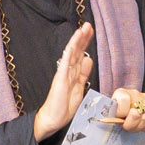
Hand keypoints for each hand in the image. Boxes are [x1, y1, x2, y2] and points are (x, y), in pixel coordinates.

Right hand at [34, 22, 94, 139]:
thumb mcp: (79, 88)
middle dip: (83, 38)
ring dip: (77, 40)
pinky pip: (65, 63)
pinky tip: (73, 42)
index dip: (86, 43)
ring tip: (83, 28)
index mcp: (73, 73)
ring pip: (71, 53)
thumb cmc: (64, 107)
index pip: (80, 55)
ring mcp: (64, 74)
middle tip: (89, 25)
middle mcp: (68, 71)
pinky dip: (69, 52)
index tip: (91, 32)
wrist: (52, 119)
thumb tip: (88, 59)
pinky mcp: (60, 78)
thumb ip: (83, 74)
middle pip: (77, 51)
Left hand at [106, 87, 144, 133]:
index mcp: (121, 93)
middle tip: (127, 127)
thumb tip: (110, 122)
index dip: (122, 112)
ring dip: (139, 127)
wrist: (127, 106)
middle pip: (136, 114)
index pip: (124, 100)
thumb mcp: (112, 112)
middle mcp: (135, 93)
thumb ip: (112, 115)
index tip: (119, 117)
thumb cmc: (118, 111)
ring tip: (134, 127)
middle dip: (130, 125)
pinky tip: (142, 127)